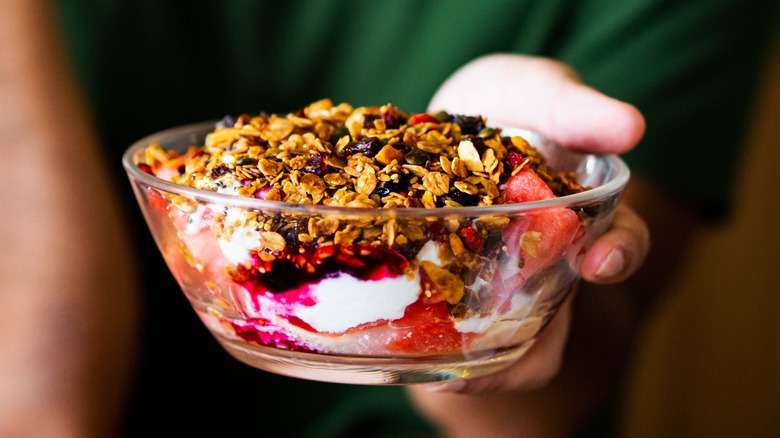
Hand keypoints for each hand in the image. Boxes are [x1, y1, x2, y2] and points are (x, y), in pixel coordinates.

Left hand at [416, 54, 649, 394]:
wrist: (443, 122)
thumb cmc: (505, 106)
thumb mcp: (535, 92)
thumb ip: (574, 108)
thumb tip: (632, 127)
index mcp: (583, 210)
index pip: (621, 241)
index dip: (620, 253)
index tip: (602, 259)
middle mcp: (549, 256)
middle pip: (559, 311)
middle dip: (542, 339)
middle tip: (515, 355)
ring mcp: (498, 278)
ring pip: (510, 339)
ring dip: (489, 362)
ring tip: (462, 376)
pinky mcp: (452, 291)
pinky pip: (460, 337)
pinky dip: (448, 355)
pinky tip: (425, 364)